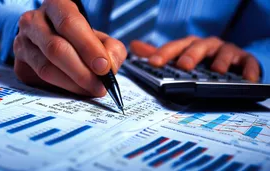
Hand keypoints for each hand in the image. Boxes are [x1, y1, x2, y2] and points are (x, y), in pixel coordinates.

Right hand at [13, 0, 126, 96]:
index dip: (88, 47)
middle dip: (82, 72)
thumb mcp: (100, 37)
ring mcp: (22, 43)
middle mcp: (33, 21)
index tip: (104, 67)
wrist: (56, 41)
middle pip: (56, 48)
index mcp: (55, 6)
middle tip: (99, 86)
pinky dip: (61, 89)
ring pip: (46, 68)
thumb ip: (111, 49)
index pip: (69, 24)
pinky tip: (75, 90)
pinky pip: (40, 81)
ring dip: (73, 84)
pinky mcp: (20, 65)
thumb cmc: (80, 39)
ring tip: (91, 90)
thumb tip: (108, 69)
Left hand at [130, 36, 259, 81]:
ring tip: (217, 71)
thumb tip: (134, 46)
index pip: (175, 47)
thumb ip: (159, 54)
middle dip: (191, 55)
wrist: (227, 61)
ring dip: (220, 61)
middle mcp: (206, 46)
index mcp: (189, 46)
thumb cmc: (199, 60)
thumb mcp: (179, 56)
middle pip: (198, 47)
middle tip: (184, 66)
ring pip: (224, 53)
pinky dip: (249, 70)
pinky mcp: (244, 60)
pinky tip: (248, 79)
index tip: (154, 62)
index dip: (164, 53)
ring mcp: (226, 52)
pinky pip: (249, 63)